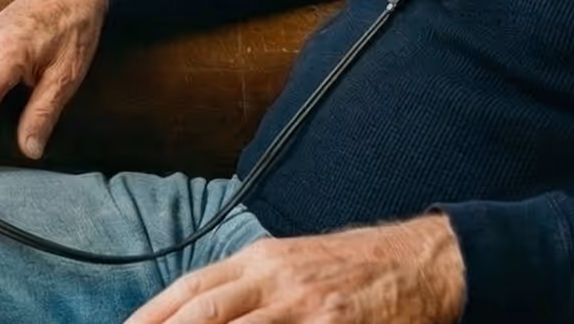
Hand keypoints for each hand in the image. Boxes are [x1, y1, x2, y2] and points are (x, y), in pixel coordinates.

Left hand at [124, 214, 464, 323]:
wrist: (420, 261)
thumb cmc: (354, 268)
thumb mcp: (293, 264)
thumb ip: (249, 287)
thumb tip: (201, 310)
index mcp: (261, 259)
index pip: (192, 287)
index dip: (152, 313)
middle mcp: (276, 278)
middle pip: (205, 312)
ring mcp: (306, 306)